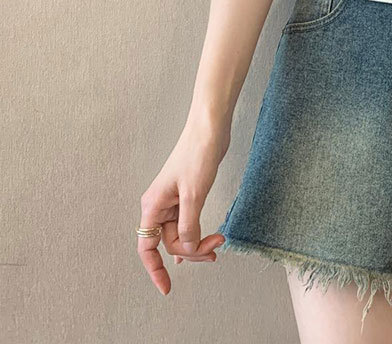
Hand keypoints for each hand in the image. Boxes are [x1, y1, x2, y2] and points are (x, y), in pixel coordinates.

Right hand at [137, 120, 228, 294]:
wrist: (209, 129)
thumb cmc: (197, 155)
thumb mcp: (194, 194)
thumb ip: (189, 225)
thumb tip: (187, 250)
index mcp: (153, 206)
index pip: (147, 247)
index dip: (155, 270)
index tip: (167, 288)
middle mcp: (159, 206)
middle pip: (170, 242)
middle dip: (192, 249)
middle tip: (216, 248)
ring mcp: (173, 200)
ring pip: (182, 233)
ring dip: (198, 242)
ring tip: (218, 242)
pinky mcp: (187, 195)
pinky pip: (188, 223)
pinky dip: (196, 234)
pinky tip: (201, 244)